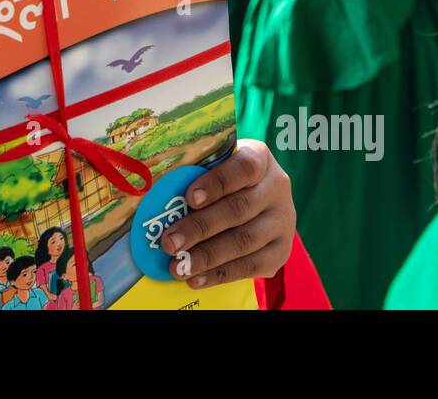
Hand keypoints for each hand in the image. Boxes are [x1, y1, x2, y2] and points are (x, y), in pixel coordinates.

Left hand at [161, 139, 294, 288]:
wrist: (258, 201)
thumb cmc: (223, 179)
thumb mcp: (213, 166)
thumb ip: (193, 174)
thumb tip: (153, 195)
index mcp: (259, 158)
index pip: (244, 167)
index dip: (216, 183)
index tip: (189, 199)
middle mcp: (277, 186)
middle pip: (239, 208)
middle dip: (200, 227)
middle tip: (170, 242)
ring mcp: (283, 220)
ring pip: (245, 240)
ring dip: (207, 256)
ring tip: (178, 265)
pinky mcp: (282, 250)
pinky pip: (252, 266)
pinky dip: (221, 274)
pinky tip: (196, 279)